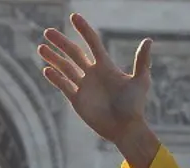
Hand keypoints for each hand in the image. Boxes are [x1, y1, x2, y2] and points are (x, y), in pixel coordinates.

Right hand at [39, 14, 151, 144]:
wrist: (126, 128)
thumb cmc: (135, 105)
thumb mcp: (140, 81)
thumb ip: (142, 61)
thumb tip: (148, 40)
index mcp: (106, 67)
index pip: (92, 43)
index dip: (84, 30)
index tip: (74, 17)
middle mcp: (93, 74)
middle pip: (74, 53)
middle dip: (61, 42)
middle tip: (48, 32)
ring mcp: (84, 87)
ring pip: (65, 68)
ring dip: (53, 58)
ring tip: (41, 47)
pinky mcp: (78, 100)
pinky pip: (64, 86)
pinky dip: (55, 78)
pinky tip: (46, 69)